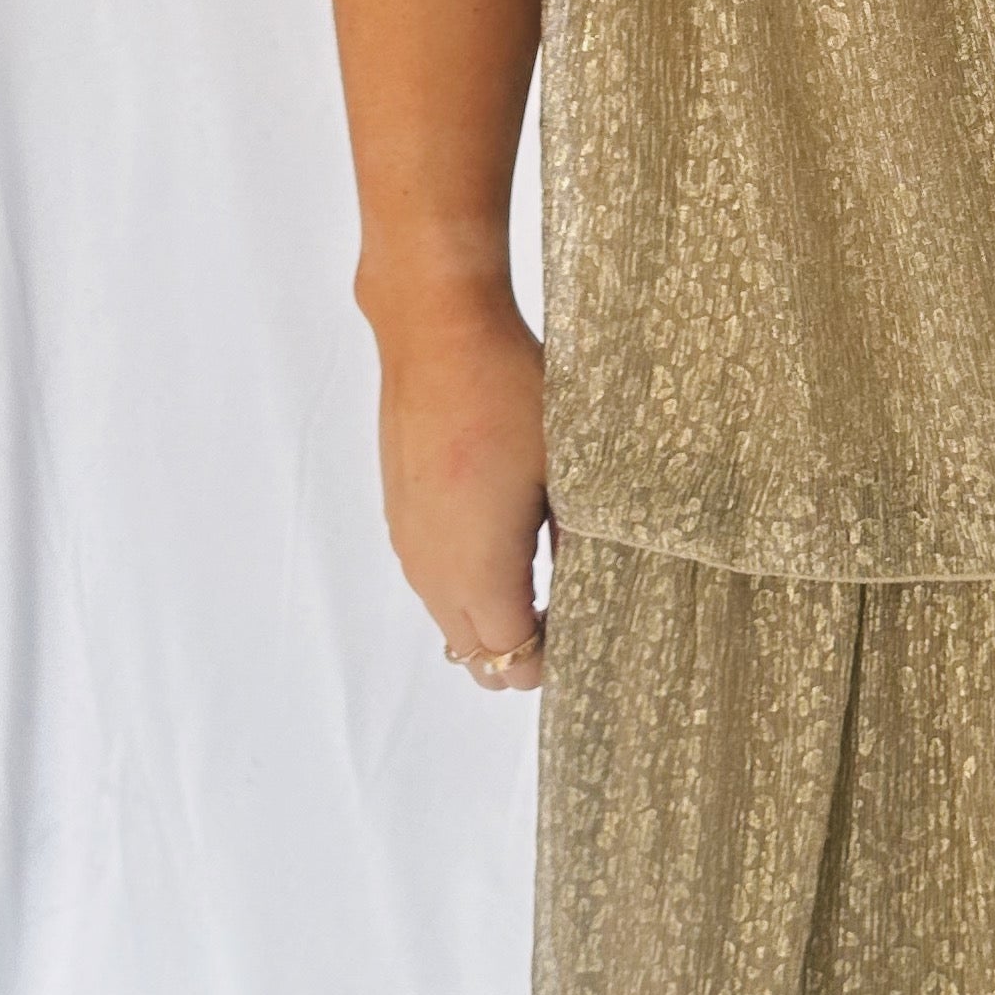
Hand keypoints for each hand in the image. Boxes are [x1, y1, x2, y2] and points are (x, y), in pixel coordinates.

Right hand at [371, 294, 550, 691]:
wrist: (437, 333)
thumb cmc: (509, 395)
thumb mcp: (568, 472)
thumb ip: (580, 544)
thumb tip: (596, 587)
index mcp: (477, 568)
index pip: (509, 657)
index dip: (550, 660)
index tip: (587, 635)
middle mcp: (432, 568)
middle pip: (472, 651)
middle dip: (518, 649)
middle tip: (569, 618)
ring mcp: (409, 541)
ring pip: (447, 616)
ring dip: (489, 617)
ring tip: (542, 581)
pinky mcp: (399, 512)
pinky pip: (432, 577)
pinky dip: (464, 585)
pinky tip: (502, 541)